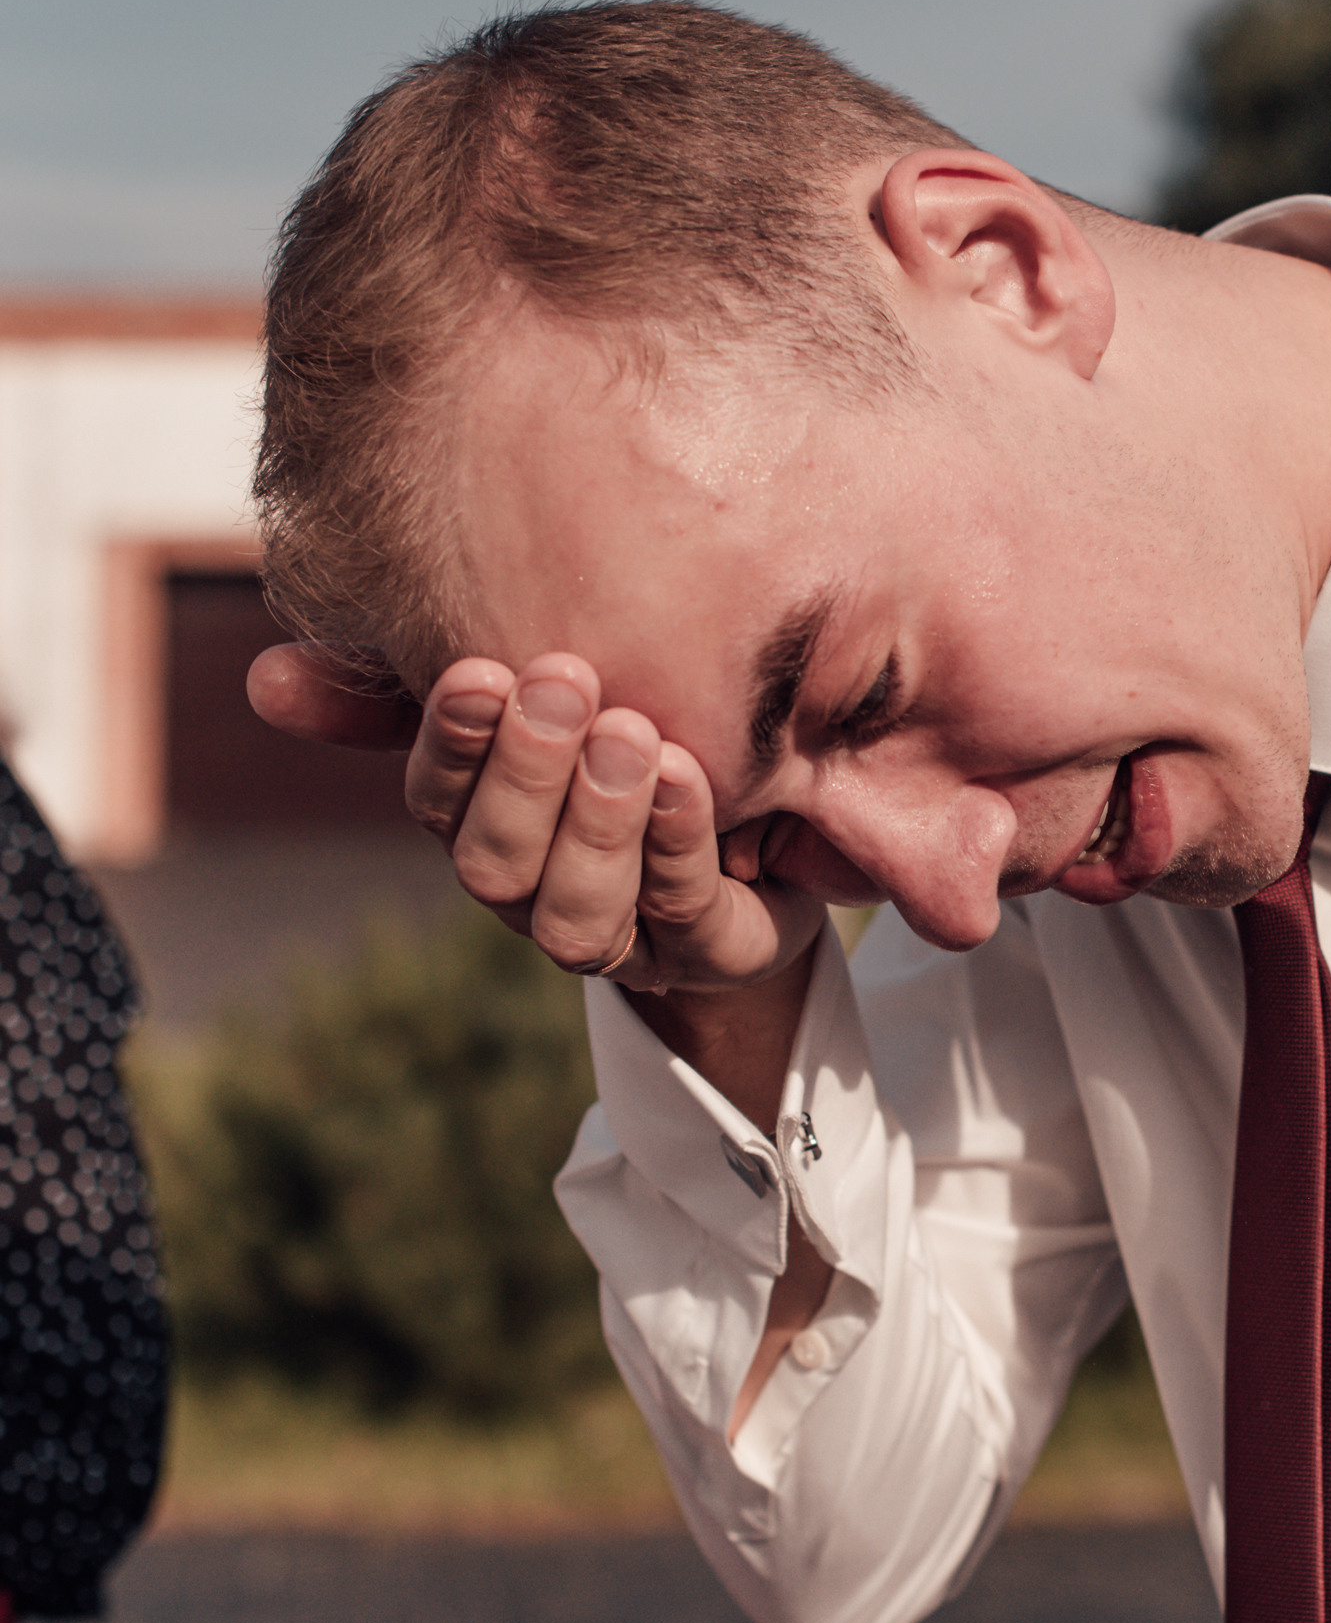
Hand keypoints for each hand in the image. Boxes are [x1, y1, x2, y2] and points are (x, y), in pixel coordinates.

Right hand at [250, 642, 825, 992]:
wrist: (775, 829)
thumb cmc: (632, 751)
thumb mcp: (536, 707)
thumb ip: (413, 689)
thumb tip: (264, 679)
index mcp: (483, 831)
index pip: (437, 802)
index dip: (452, 743)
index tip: (481, 669)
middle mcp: (535, 896)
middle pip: (496, 864)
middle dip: (526, 775)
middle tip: (563, 679)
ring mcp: (623, 937)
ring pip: (578, 913)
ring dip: (599, 821)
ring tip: (633, 733)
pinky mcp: (711, 952)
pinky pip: (684, 909)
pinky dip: (679, 841)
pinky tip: (687, 773)